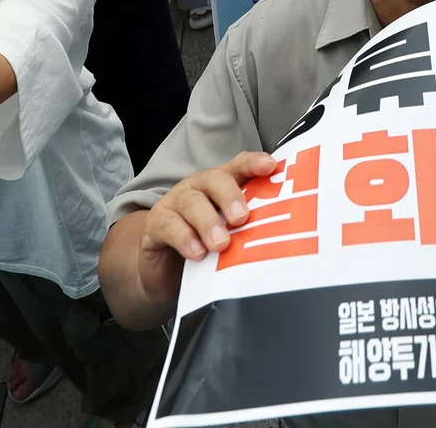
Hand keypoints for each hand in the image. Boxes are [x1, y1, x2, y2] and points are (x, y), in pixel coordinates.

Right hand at [137, 151, 276, 306]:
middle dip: (230, 195)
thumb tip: (279, 239)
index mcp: (221, 185)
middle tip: (242, 217)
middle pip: (215, 180)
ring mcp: (175, 203)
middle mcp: (198, 188)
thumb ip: (248, 231)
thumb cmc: (205, 248)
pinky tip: (196, 253)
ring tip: (221, 243)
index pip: (239, 166)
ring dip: (208, 222)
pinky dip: (184, 238)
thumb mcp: (230, 237)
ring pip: (192, 202)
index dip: (254, 163)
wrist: (163, 272)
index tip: (271, 166)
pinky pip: (169, 225)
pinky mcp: (156, 224)